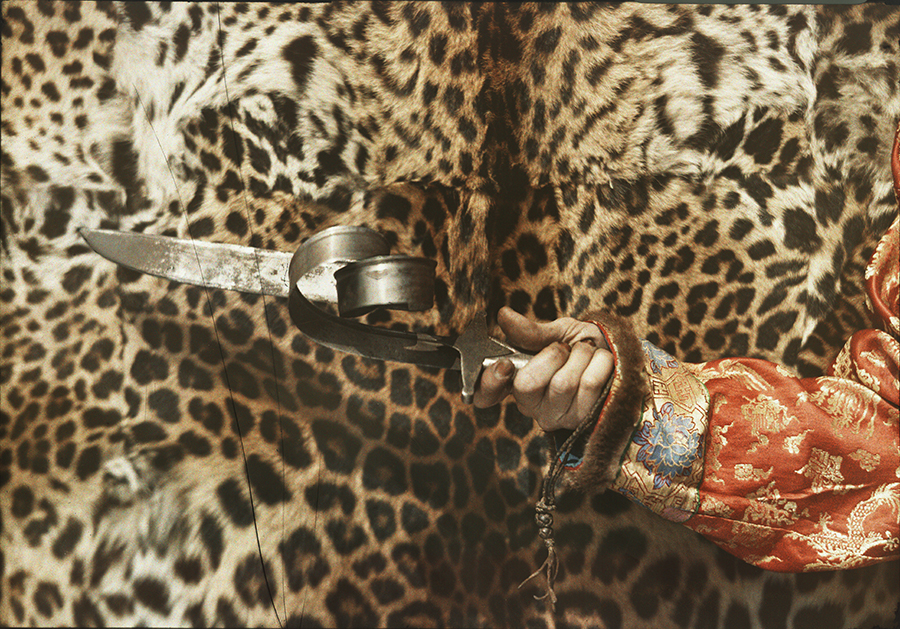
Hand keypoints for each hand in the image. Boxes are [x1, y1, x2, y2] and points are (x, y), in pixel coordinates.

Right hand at [473, 307, 614, 431]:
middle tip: (565, 348)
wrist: (620, 355)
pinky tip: (602, 363)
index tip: (505, 365)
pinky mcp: (583, 420)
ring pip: (562, 383)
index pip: (486, 393)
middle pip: (527, 385)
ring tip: (587, 353)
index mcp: (516, 381)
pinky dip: (600, 363)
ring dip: (581, 356)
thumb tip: (503, 315)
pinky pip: (589, 385)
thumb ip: (531, 331)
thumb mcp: (558, 333)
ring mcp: (556, 416)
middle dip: (552, 355)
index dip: (489, 381)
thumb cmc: (584, 345)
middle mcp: (531, 405)